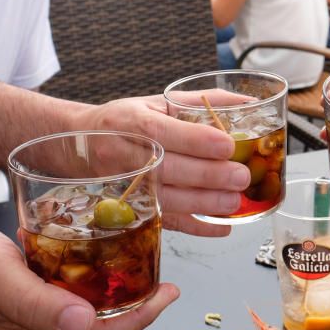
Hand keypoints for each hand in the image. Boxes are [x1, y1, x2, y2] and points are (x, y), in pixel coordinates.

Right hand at [0, 216, 177, 329]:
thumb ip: (38, 302)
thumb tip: (84, 321)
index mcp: (34, 329)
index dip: (138, 319)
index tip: (166, 295)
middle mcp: (37, 326)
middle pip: (99, 327)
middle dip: (137, 310)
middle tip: (166, 285)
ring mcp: (30, 312)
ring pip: (86, 313)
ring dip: (118, 299)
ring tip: (144, 276)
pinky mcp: (25, 294)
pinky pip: (68, 296)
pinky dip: (93, 285)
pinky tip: (103, 266)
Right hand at [76, 95, 250, 236]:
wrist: (79, 145)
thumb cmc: (126, 121)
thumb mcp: (158, 102)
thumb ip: (203, 102)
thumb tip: (250, 103)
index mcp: (132, 122)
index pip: (163, 133)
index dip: (196, 141)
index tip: (228, 144)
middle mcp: (125, 155)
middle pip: (167, 169)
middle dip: (208, 175)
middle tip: (241, 176)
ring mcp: (127, 186)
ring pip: (166, 200)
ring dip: (204, 204)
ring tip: (235, 201)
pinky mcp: (132, 208)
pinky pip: (164, 221)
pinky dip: (195, 228)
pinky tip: (221, 226)